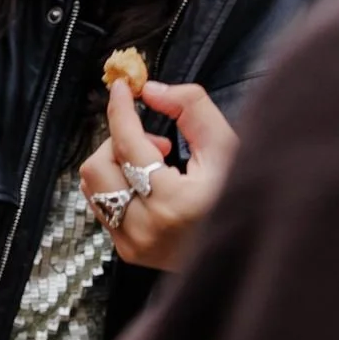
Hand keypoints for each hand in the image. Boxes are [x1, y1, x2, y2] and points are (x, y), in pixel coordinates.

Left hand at [80, 80, 239, 272]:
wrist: (245, 248)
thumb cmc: (241, 194)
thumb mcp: (228, 147)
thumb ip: (192, 109)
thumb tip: (150, 91)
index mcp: (174, 201)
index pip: (128, 144)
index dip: (120, 111)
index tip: (120, 87)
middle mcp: (146, 227)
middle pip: (98, 166)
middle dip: (120, 142)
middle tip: (157, 143)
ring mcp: (133, 243)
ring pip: (93, 186)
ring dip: (117, 164)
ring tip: (155, 165)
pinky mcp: (127, 252)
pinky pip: (101, 206)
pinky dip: (117, 185)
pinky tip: (149, 186)